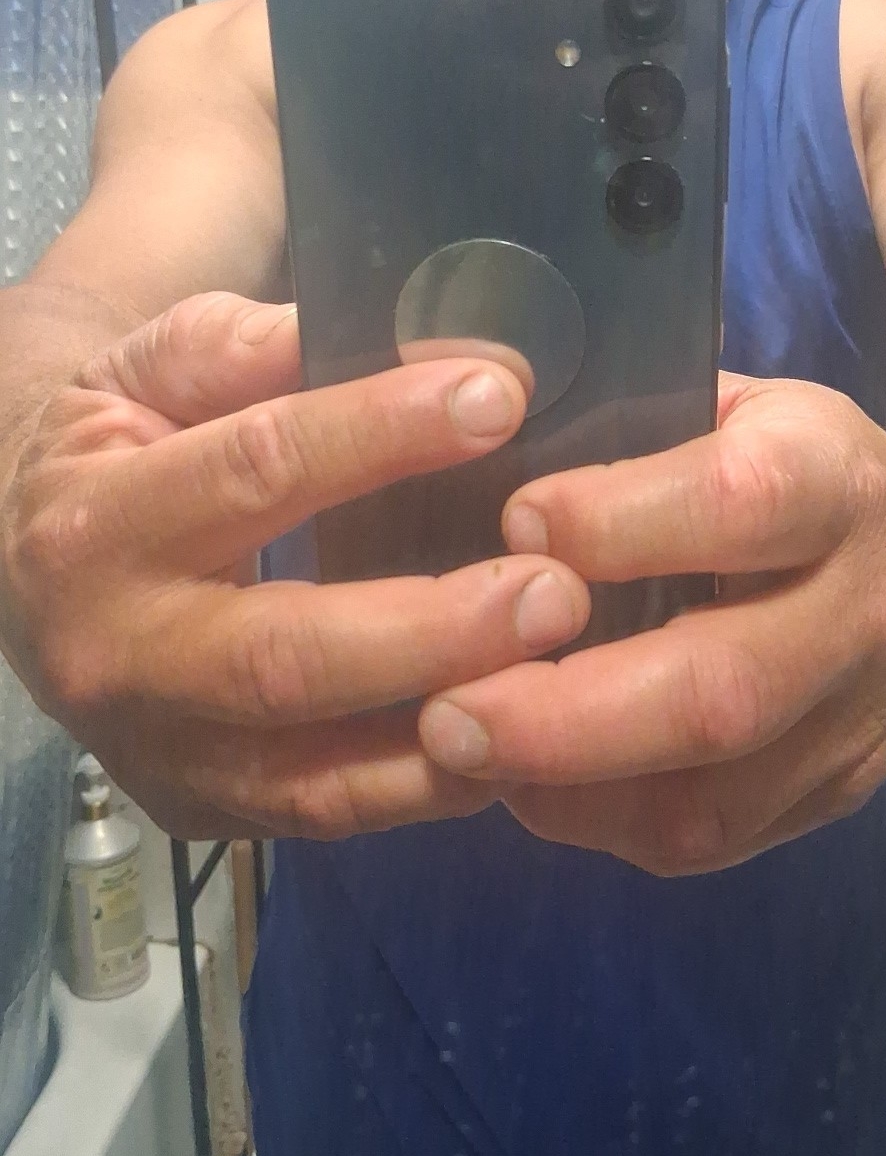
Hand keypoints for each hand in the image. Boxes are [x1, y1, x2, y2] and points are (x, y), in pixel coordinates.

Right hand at [0, 293, 588, 838]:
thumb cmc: (120, 443)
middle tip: (555, 589)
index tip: (498, 399)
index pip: (254, 472)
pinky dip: (434, 785)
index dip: (379, 435)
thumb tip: (391, 341)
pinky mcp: (206, 810)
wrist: (20, 561)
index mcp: (98, 524)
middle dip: (433, 629)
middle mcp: (117, 657)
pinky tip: (522, 735)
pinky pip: (332, 814)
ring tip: (562, 674)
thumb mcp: (149, 366)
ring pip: (317, 773)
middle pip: (286, 659)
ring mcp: (160, 753)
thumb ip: (248, 347)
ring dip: (452, 731)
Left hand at [418, 374, 885, 874]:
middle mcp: (865, 610)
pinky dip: (600, 820)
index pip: (738, 505)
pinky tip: (527, 783)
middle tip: (446, 715)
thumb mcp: (740, 405)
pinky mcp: (838, 796)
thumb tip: (465, 439)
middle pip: (721, 689)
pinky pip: (709, 838)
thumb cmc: (801, 465)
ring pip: (712, 794)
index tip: (513, 523)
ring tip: (462, 756)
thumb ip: (633, 429)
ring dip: (567, 787)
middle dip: (565, 716)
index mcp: (838, 483)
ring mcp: (860, 722)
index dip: (617, 523)